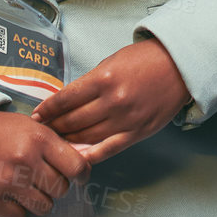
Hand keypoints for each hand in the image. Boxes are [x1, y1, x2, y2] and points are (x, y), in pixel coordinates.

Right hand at [0, 111, 90, 216]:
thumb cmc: (2, 131)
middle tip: (43, 178)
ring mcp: (6, 181)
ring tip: (27, 187)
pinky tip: (10, 195)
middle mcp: (25, 160)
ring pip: (43, 207)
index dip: (81, 175)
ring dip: (39, 200)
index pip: (77, 167)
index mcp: (40, 139)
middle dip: (56, 186)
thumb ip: (57, 146)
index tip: (77, 177)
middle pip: (61, 189)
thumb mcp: (34, 127)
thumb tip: (83, 167)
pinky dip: (17, 209)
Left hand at [31, 37, 191, 164]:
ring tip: (56, 141)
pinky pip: (107, 149)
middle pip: (73, 120)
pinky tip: (75, 156)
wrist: (180, 66)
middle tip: (42, 130)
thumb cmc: (145, 60)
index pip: (65, 99)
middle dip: (54, 125)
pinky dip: (89, 155)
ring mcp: (126, 119)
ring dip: (68, 140)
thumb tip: (66, 101)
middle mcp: (113, 101)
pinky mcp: (137, 132)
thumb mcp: (112, 62)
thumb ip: (90, 82)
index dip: (47, 109)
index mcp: (104, 79)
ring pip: (86, 137)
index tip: (36, 115)